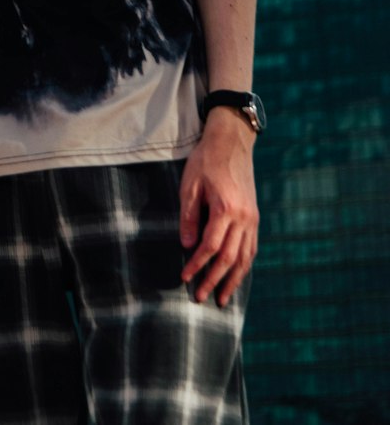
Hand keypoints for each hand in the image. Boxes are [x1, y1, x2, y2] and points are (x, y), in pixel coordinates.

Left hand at [179, 109, 258, 306]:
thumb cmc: (206, 161)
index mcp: (225, 209)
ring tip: (222, 298)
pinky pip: (251, 248)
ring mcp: (252, 218)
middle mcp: (243, 218)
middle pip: (230, 258)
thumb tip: (186, 245)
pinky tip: (237, 276)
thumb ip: (189, 217)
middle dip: (214, 280)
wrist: (232, 142)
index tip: (185, 278)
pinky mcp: (255, 217)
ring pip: (245, 258)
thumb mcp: (190, 186)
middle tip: (201, 298)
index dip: (197, 265)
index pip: (210, 247)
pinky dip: (244, 265)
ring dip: (233, 280)